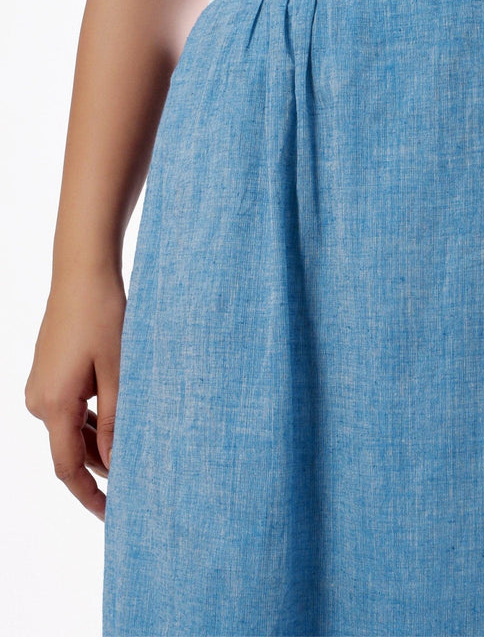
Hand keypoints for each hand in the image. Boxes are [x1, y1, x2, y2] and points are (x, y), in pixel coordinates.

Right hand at [24, 269, 125, 521]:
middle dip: (101, 469)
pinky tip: (119, 421)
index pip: (67, 466)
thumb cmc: (104, 318)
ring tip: (136, 452)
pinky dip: (92, 421)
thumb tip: (114, 464)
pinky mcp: (50, 373)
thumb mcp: (118, 373)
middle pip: (70, 450)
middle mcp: (38, 400)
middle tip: (139, 482)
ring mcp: (41, 386)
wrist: (83, 275)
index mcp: (53, 404)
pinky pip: (70, 409)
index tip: (112, 514)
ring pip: (71, 429)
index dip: (89, 495)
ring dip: (99, 443)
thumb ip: (115, 421)